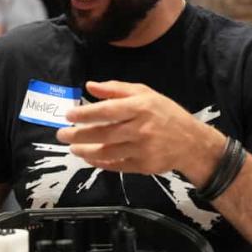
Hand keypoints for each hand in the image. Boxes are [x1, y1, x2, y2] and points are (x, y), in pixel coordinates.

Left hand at [57, 80, 225, 184]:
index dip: (85, 113)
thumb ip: (117, 89)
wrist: (190, 142)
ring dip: (86, 150)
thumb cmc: (165, 113)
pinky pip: (116, 165)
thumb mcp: (146, 94)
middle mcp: (140, 128)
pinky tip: (90, 158)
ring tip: (73, 147)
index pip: (107, 110)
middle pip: (103, 133)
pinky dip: (100, 163)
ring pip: (107, 151)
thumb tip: (90, 86)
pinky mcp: (142, 166)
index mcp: (141, 106)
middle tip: (61, 135)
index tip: (68, 115)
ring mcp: (142, 149)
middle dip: (78, 134)